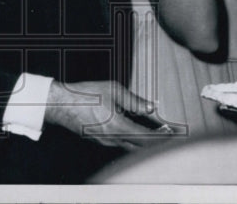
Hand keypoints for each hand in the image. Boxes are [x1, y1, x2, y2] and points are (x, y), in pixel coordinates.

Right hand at [43, 80, 171, 149]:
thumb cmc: (84, 95)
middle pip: (142, 147)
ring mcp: (106, 142)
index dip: (164, 138)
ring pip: (132, 147)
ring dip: (146, 142)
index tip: (175, 134)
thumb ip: (133, 100)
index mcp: (119, 127)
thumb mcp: (112, 90)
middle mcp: (113, 139)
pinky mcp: (100, 141)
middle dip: (158, 142)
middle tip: (170, 134)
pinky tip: (136, 131)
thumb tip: (150, 107)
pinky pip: (121, 144)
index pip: (148, 138)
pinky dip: (133, 140)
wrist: (61, 105)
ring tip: (157, 133)